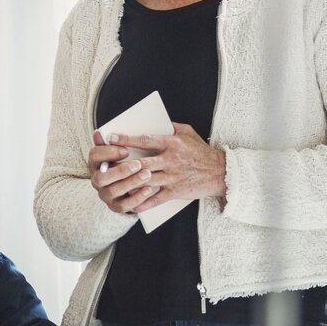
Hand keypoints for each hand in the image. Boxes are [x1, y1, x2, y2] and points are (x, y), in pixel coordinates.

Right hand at [88, 132, 161, 215]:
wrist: (126, 187)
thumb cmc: (122, 164)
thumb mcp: (117, 152)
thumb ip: (110, 143)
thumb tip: (99, 132)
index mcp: (95, 164)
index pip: (94, 156)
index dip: (108, 152)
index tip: (126, 150)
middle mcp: (97, 181)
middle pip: (101, 177)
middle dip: (120, 170)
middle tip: (138, 164)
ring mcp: (105, 195)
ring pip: (113, 191)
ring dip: (131, 183)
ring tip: (147, 174)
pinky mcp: (116, 207)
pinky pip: (124, 206)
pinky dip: (136, 199)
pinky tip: (148, 190)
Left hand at [103, 124, 226, 212]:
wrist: (219, 172)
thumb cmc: (202, 152)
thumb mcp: (188, 132)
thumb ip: (171, 127)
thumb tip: (156, 122)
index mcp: (172, 143)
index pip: (146, 140)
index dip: (127, 139)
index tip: (112, 137)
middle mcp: (170, 160)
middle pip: (142, 162)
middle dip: (123, 163)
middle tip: (107, 163)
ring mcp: (172, 177)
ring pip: (146, 180)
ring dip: (129, 183)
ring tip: (114, 184)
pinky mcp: (175, 191)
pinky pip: (155, 198)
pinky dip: (142, 202)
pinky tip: (131, 204)